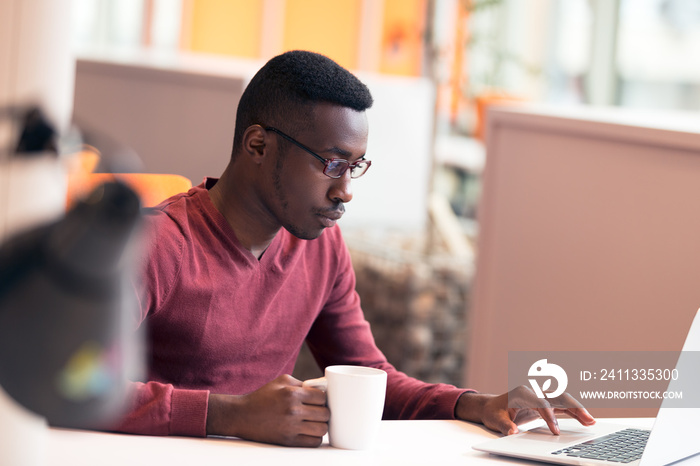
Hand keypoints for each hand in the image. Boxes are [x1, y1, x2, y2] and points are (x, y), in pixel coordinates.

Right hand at [206, 374, 329, 446]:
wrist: (242, 415)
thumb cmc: (263, 396)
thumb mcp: (281, 382)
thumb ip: (302, 383)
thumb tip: (321, 388)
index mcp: (292, 393)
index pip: (322, 397)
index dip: (322, 398)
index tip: (317, 400)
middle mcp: (293, 410)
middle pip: (325, 414)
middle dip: (323, 412)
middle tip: (317, 411)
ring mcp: (291, 427)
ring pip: (322, 429)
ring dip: (321, 425)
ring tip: (314, 422)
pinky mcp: (288, 441)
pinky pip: (313, 442)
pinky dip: (315, 438)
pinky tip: (309, 432)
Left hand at [456, 385, 595, 435]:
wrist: (491, 406)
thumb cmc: (493, 412)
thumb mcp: (495, 420)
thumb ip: (504, 426)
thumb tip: (512, 432)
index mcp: (522, 393)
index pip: (540, 402)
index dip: (549, 416)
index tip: (556, 431)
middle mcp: (534, 391)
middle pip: (557, 397)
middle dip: (574, 408)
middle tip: (588, 420)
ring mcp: (540, 396)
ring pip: (563, 400)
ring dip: (578, 409)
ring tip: (591, 421)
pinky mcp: (544, 403)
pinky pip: (562, 406)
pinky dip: (573, 412)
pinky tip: (584, 420)